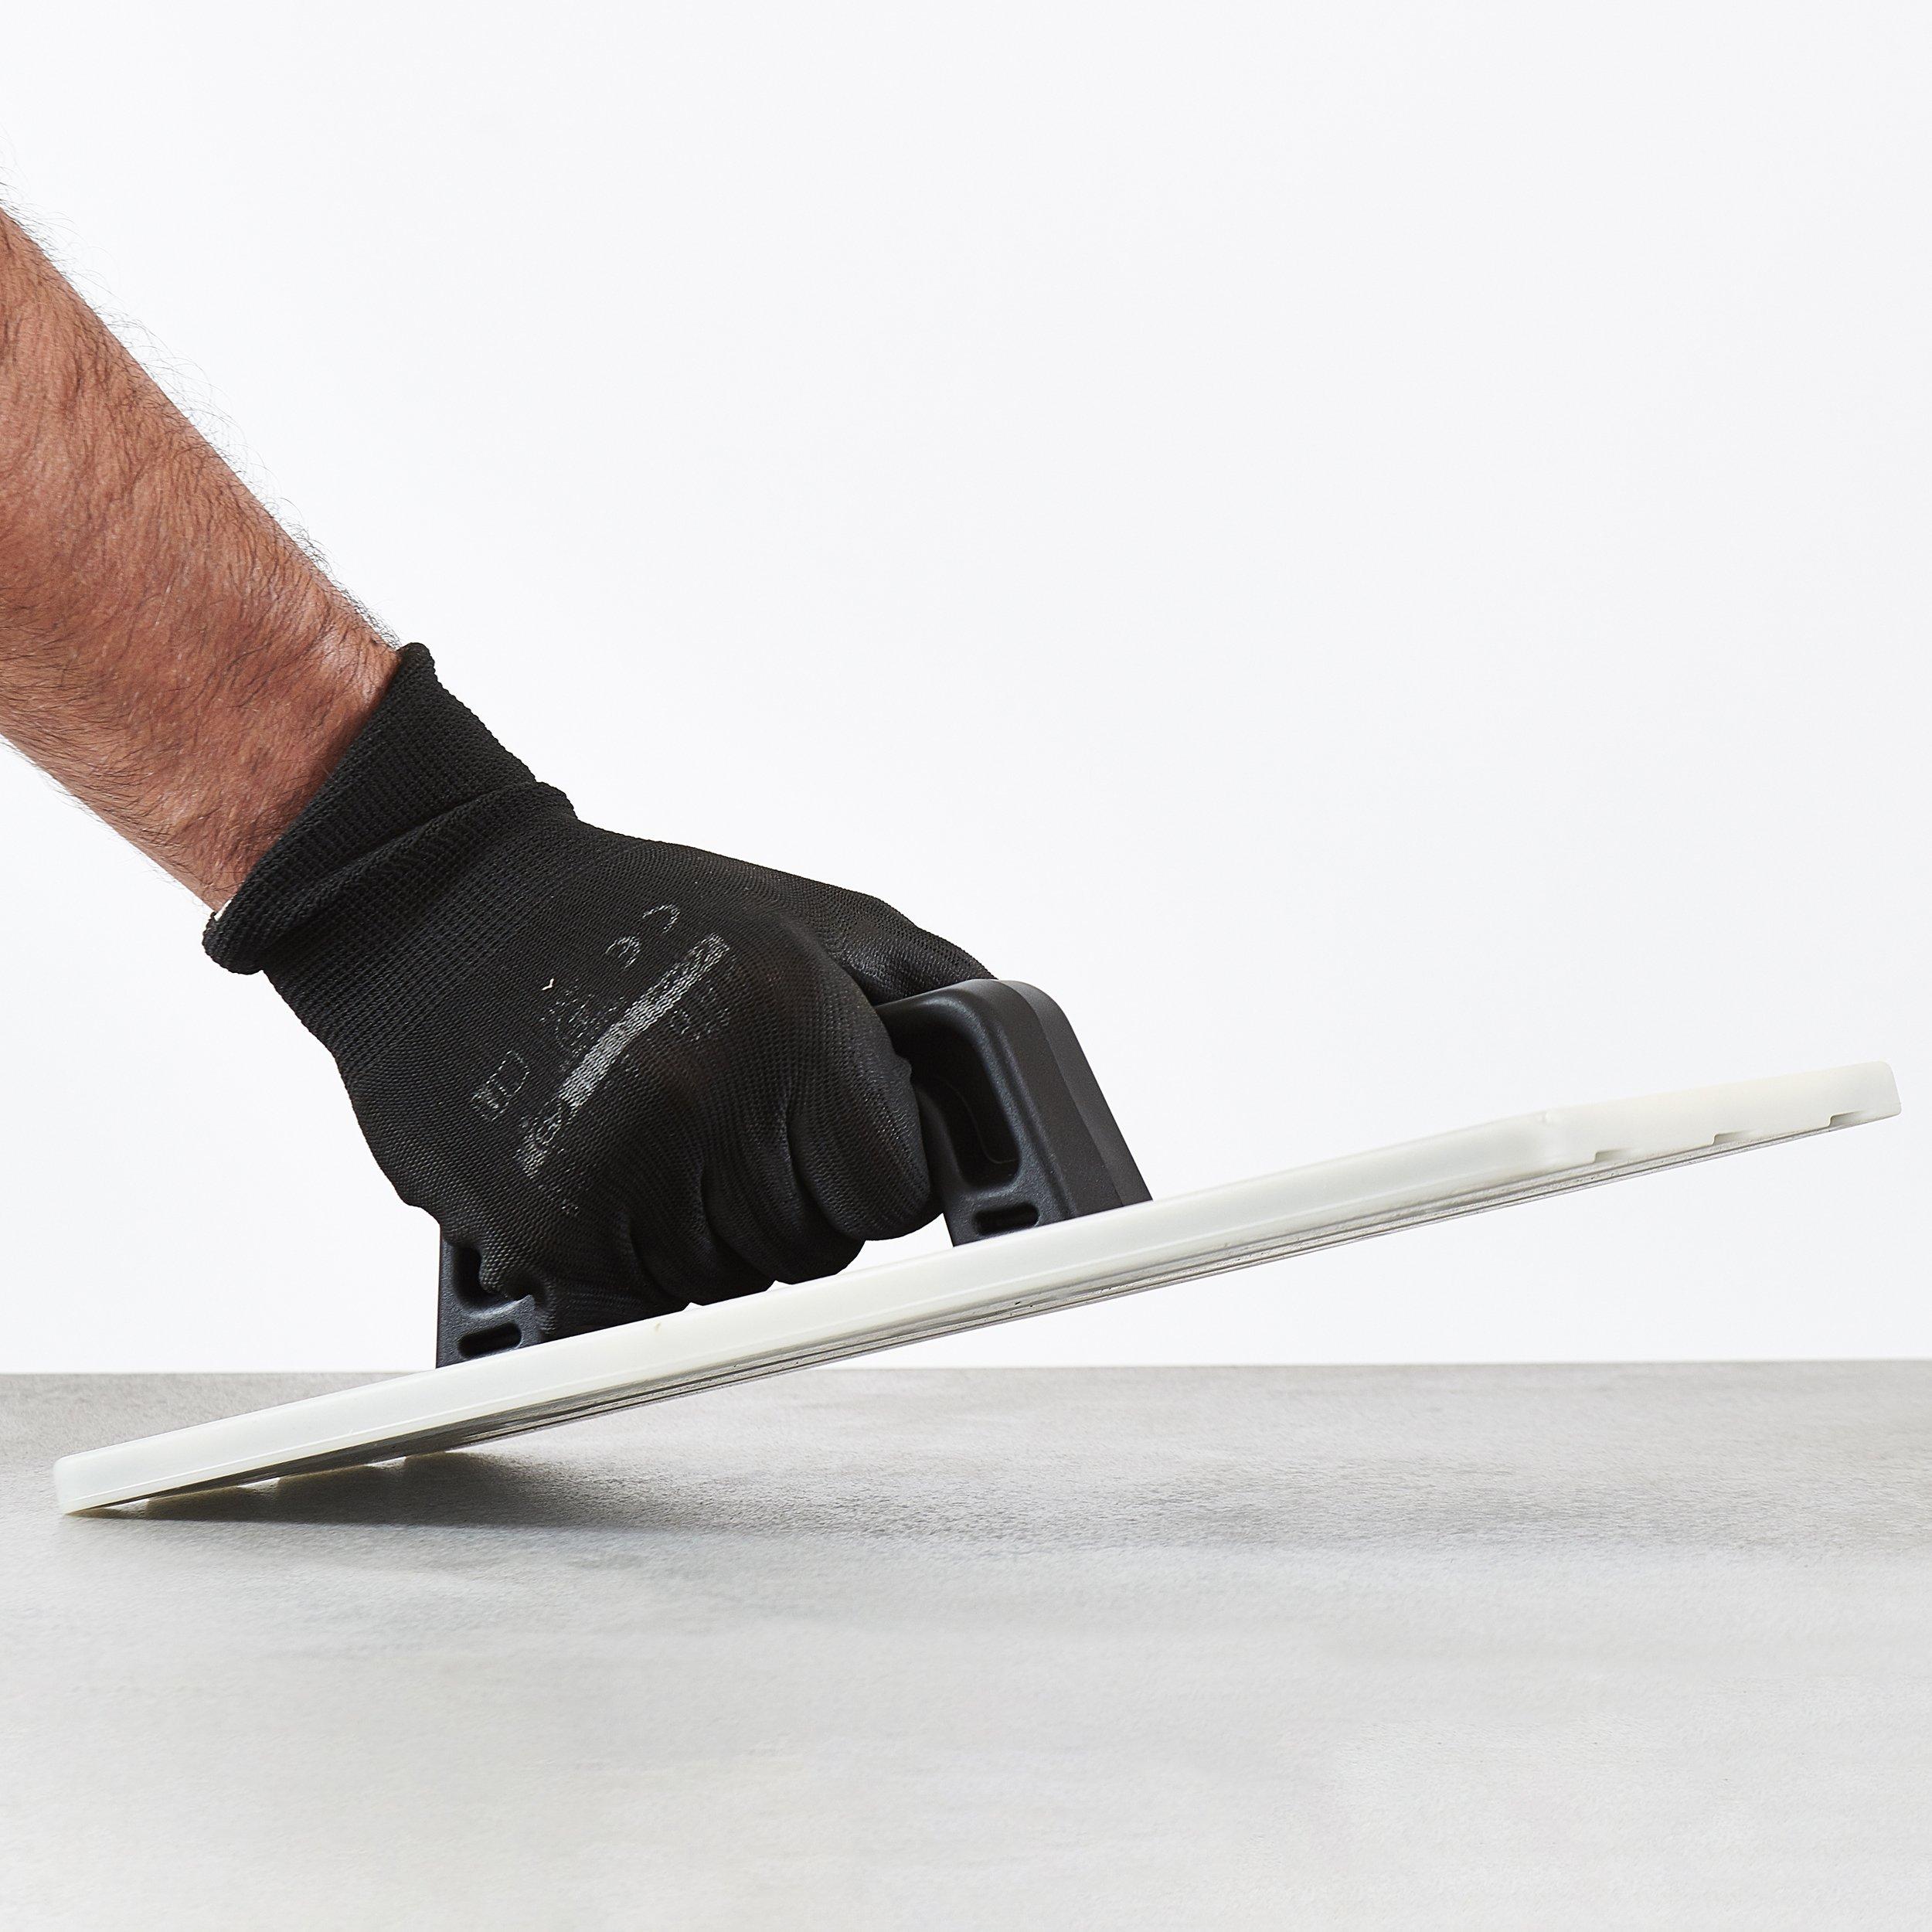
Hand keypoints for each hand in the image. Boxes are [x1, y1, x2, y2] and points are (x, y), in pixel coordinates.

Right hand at [209, 647, 985, 1330]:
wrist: (440, 911)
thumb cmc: (649, 912)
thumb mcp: (820, 916)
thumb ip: (939, 1002)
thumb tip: (1016, 1100)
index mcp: (790, 1009)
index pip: (897, 1188)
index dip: (873, 1164)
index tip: (833, 1125)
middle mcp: (706, 1093)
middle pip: (822, 1247)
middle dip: (795, 1194)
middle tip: (725, 1103)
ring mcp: (620, 1170)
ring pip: (737, 1288)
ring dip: (714, 1228)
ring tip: (654, 1118)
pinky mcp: (544, 1233)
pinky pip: (648, 1304)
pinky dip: (636, 1254)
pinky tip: (601, 1158)